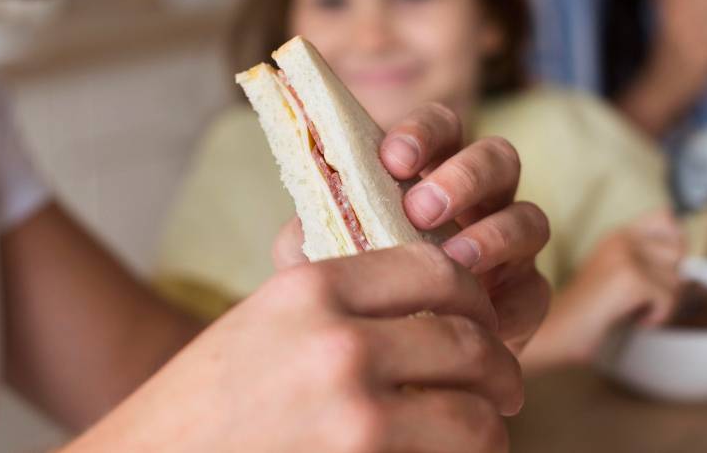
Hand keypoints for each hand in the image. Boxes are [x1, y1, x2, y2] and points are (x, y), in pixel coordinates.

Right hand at [69, 243, 519, 452]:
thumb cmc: (202, 405)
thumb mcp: (264, 325)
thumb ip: (338, 307)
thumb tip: (424, 310)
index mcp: (313, 286)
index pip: (435, 270)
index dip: (474, 298)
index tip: (482, 324)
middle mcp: (337, 339)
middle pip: (468, 339)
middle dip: (500, 370)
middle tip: (504, 391)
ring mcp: (352, 409)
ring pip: (474, 413)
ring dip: (489, 429)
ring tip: (483, 437)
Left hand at [274, 102, 551, 354]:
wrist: (388, 362)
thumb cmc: (354, 293)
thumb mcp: (323, 260)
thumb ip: (311, 234)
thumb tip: (303, 220)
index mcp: (429, 174)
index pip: (441, 128)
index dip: (423, 134)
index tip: (393, 159)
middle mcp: (478, 200)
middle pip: (498, 159)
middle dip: (464, 177)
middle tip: (422, 208)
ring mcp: (509, 246)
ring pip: (529, 217)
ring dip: (493, 233)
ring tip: (454, 258)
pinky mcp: (525, 296)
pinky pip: (535, 289)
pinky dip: (508, 300)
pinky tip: (478, 316)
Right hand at [524, 212, 684, 367]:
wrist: (559, 332)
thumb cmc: (591, 314)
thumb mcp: (620, 278)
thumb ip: (650, 263)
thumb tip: (689, 259)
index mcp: (618, 236)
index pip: (665, 218)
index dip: (673, 243)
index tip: (661, 268)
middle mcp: (621, 239)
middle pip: (678, 253)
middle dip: (670, 282)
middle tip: (643, 299)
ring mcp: (625, 256)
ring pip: (677, 280)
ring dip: (662, 303)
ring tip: (633, 310)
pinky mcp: (630, 279)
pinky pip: (668, 299)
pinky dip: (656, 317)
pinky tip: (632, 319)